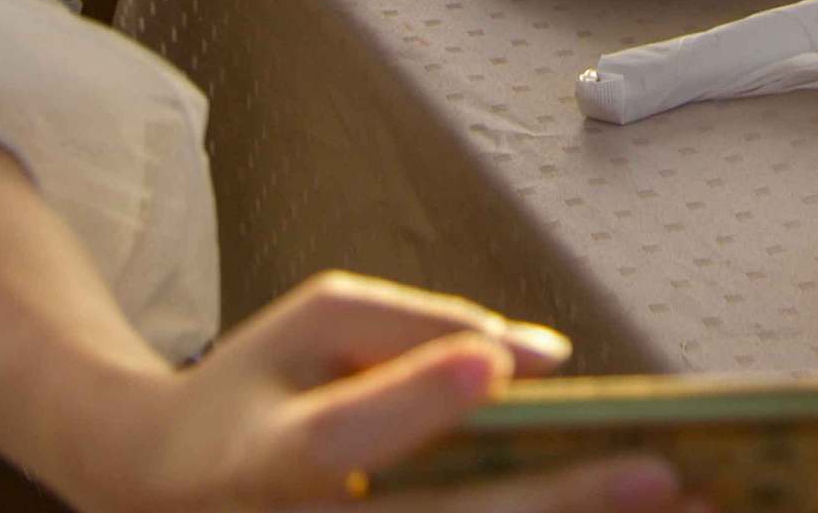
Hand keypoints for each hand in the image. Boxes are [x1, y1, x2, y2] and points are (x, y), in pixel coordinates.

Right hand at [67, 272, 687, 512]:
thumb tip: (536, 360)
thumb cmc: (254, 389)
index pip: (347, 431)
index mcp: (268, 454)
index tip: (490, 368)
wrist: (152, 494)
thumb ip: (416, 325)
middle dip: (559, 508)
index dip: (416, 401)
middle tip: (665, 476)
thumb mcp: (312, 323)